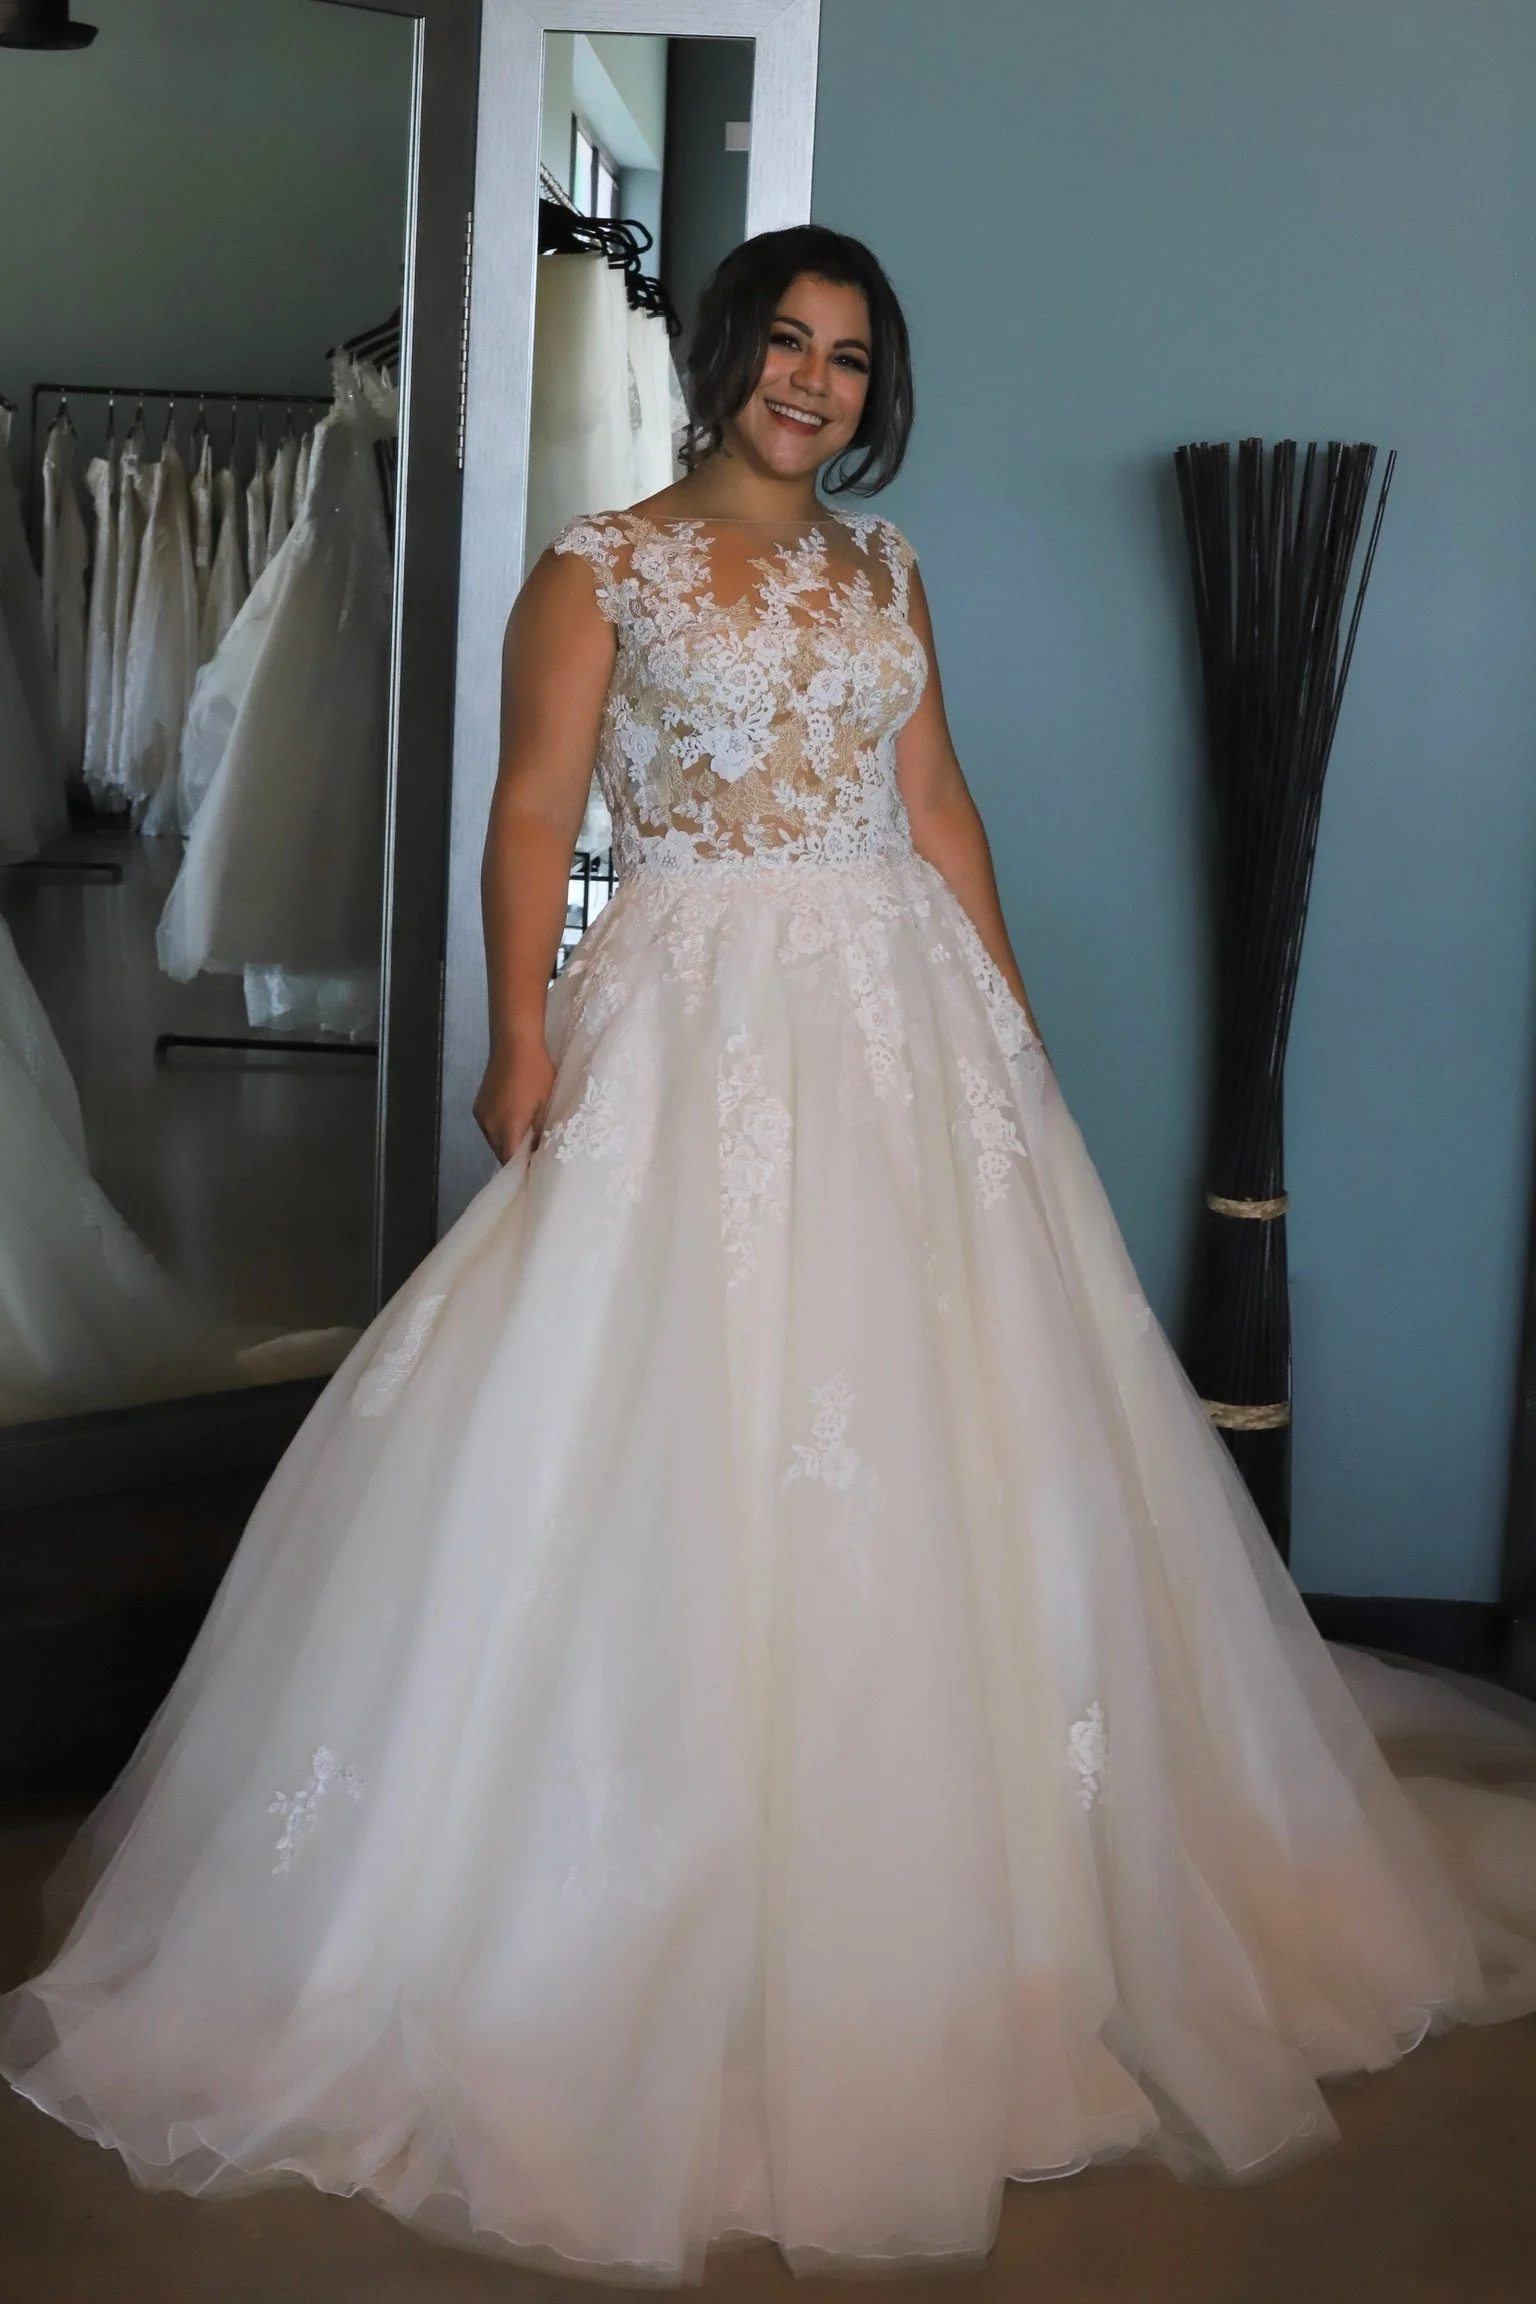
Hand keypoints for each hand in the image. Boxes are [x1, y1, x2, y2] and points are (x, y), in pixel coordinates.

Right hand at [474, 1036, 555, 1164]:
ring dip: (508, 1144)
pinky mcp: (479, 1105)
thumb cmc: (536, 1072)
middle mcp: (489, 1125)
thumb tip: (539, 1151)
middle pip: (501, 1153)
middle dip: (516, 1158)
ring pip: (494, 1140)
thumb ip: (541, 1132)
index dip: (523, 1169)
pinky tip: (515, 1123)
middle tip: (535, 1157)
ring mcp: (481, 1114)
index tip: (536, 1171)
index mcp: (507, 1128)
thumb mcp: (547, 1104)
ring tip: (527, 1139)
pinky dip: (501, 1131)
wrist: (514, 1042)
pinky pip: (489, 1127)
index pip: (511, 1162)